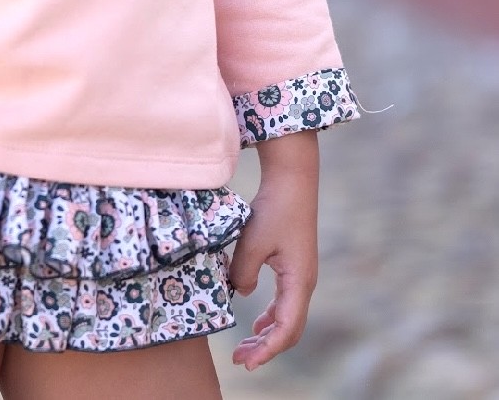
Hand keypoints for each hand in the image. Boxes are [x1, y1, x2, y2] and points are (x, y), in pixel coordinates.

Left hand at [228, 131, 318, 371]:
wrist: (293, 181)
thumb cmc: (274, 209)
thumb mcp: (252, 241)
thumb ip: (242, 272)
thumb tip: (239, 293)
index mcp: (299, 282)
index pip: (286, 329)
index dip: (267, 350)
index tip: (246, 362)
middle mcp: (304, 283)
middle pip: (288, 329)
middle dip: (265, 348)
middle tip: (240, 361)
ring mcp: (301, 276)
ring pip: (287, 317)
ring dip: (267, 334)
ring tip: (245, 348)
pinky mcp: (294, 267)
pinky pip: (284, 302)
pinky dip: (270, 317)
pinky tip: (256, 323)